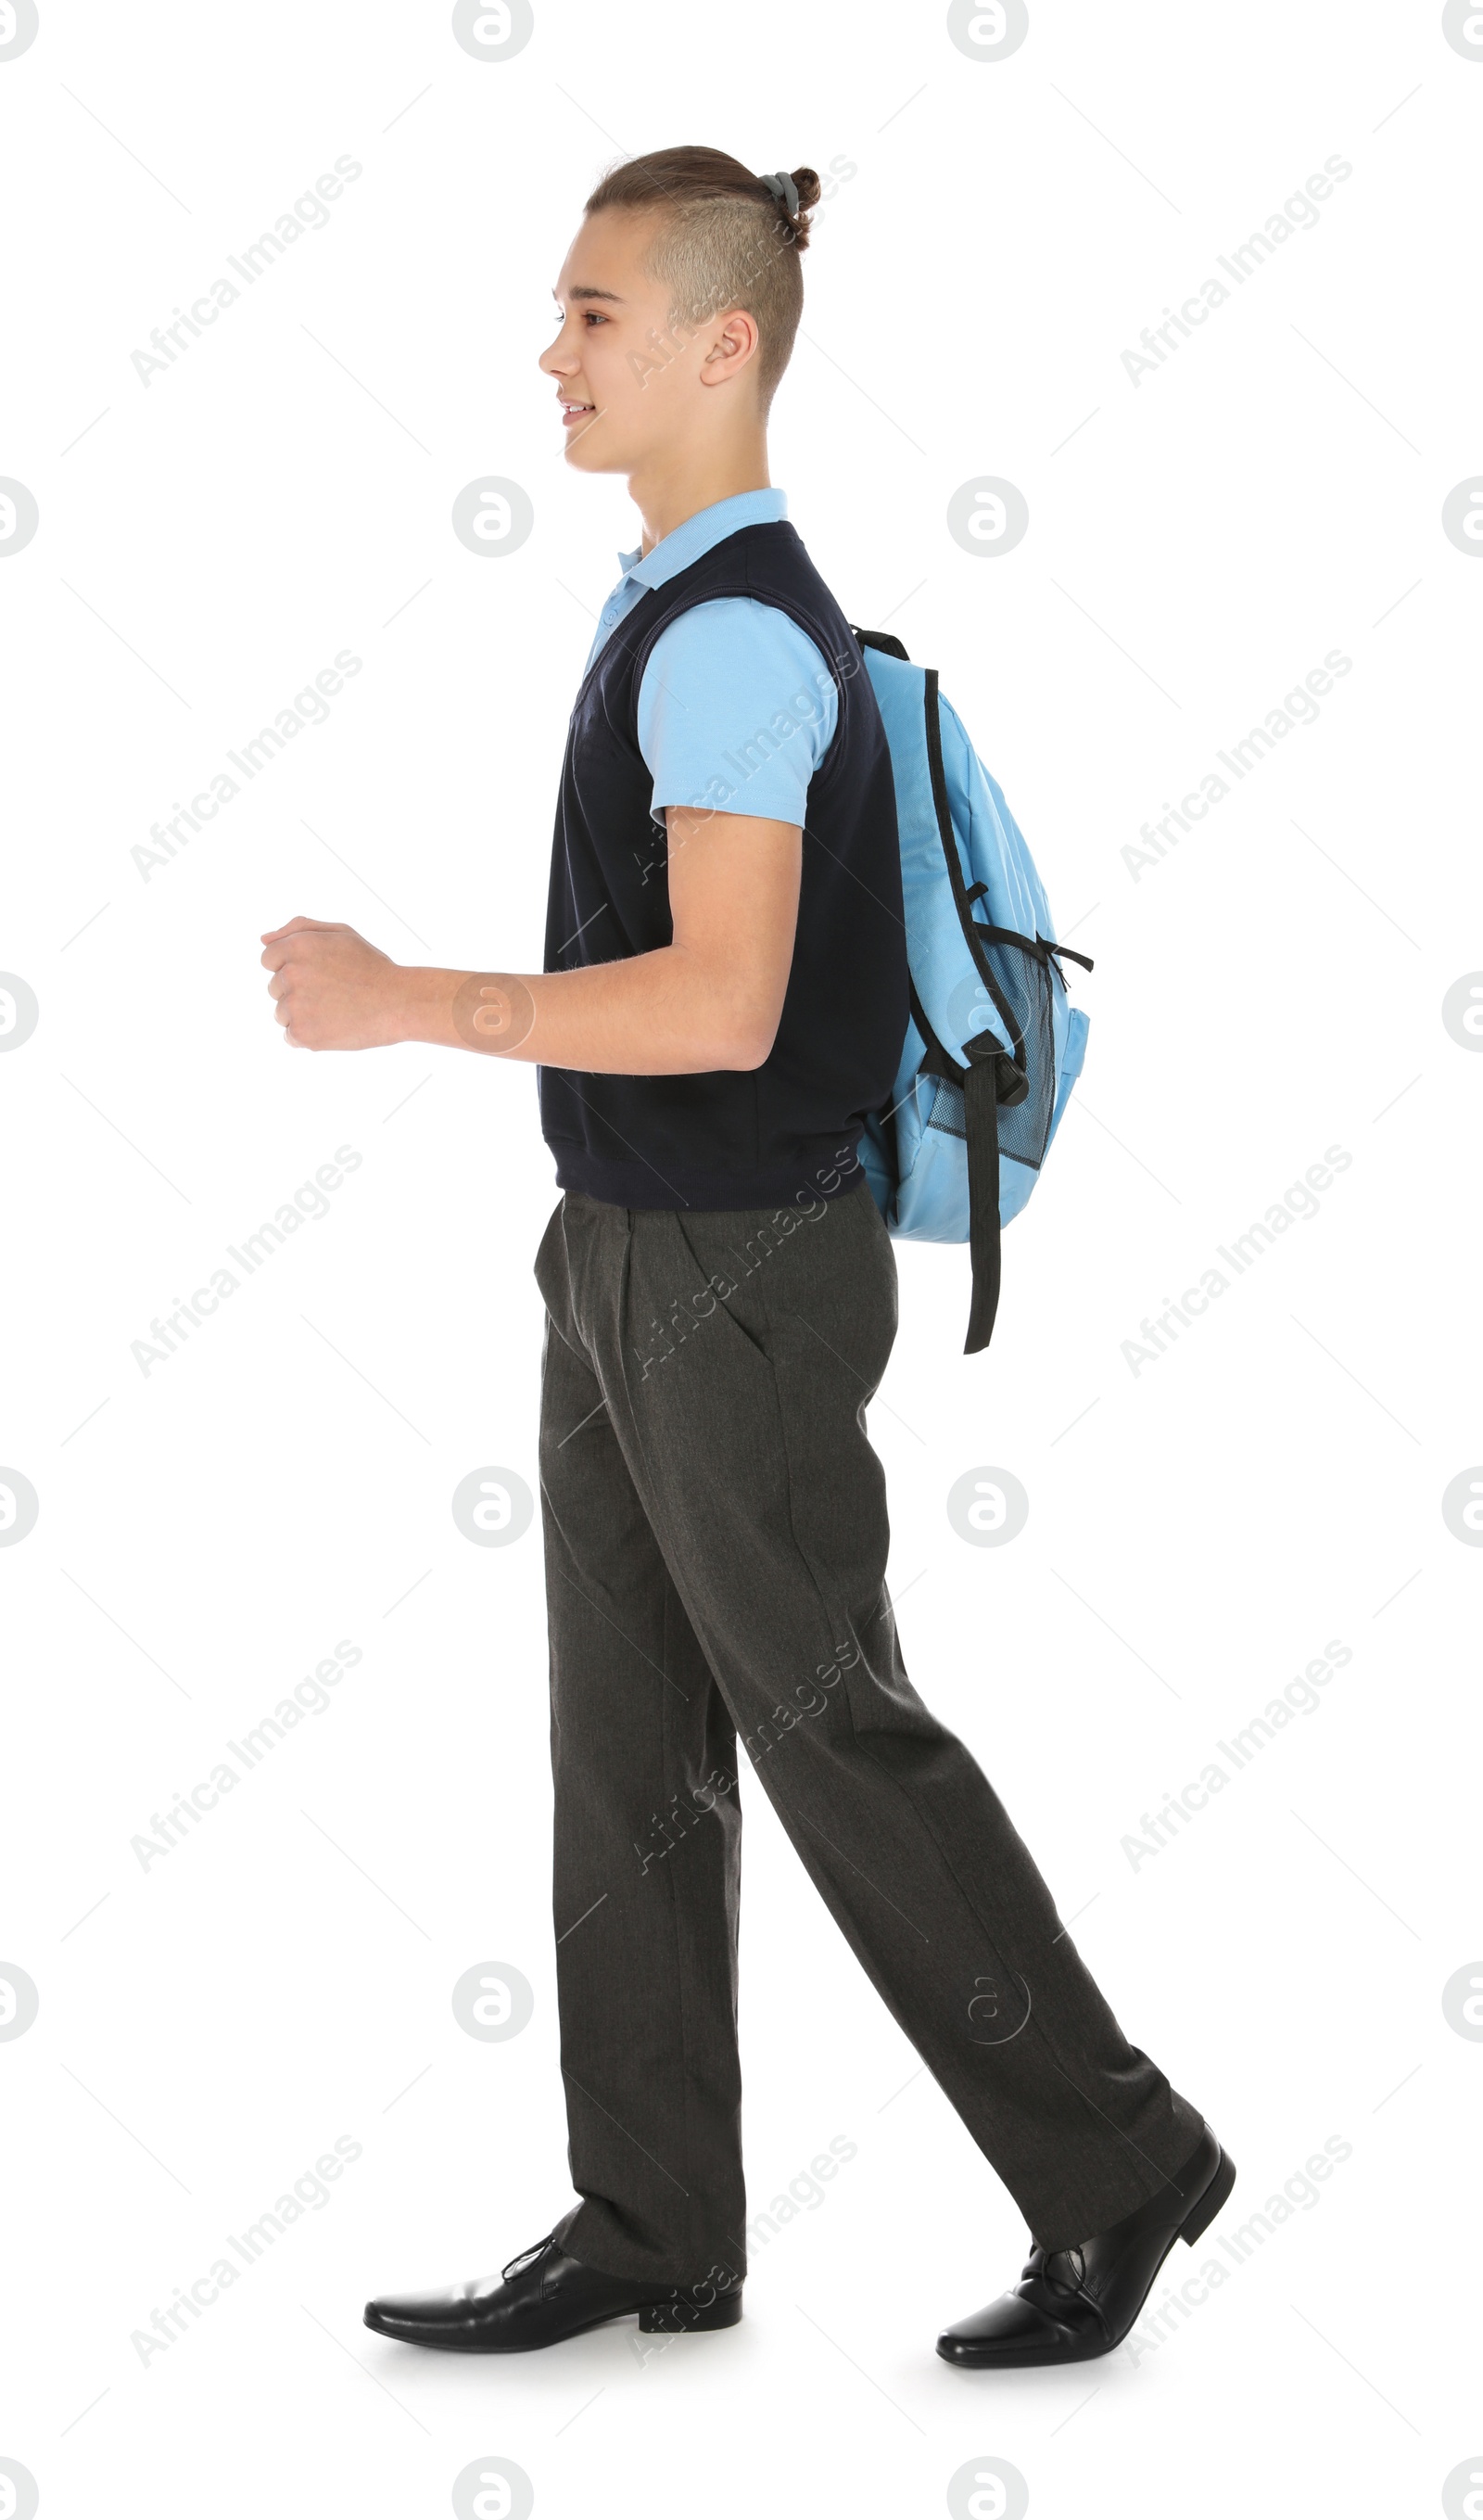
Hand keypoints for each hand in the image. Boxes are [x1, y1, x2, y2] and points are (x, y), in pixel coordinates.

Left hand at [260, 917, 410, 1050]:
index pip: (268, 959)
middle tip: (333, 992)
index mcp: (297, 946)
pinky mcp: (302, 1034)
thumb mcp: (341, 934)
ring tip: (335, 1010)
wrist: (399, 1003)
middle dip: (297, 990)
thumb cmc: (371, 967)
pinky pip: (290, 1036)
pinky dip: (308, 1035)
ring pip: (281, 1013)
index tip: (317, 973)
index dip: (292, 966)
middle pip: (274, 988)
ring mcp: (295, 1006)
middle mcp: (291, 974)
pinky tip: (332, 1026)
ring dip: (301, 1014)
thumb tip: (263, 940)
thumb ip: (299, 929)